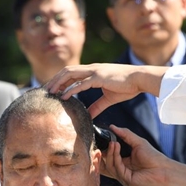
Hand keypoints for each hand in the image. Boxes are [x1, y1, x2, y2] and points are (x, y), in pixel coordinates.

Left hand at [45, 63, 164, 117]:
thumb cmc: (127, 87)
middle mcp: (91, 69)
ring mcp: (94, 72)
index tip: (52, 89)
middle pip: (67, 71)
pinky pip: (81, 83)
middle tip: (45, 90)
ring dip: (59, 82)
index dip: (60, 80)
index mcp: (93, 72)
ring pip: (70, 74)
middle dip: (55, 80)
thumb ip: (97, 106)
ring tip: (50, 92)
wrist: (140, 79)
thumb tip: (88, 116)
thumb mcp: (109, 98)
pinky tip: (63, 96)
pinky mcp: (99, 77)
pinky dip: (71, 90)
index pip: (71, 73)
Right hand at [100, 126, 173, 185]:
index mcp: (123, 164)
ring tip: (113, 142)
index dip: (102, 151)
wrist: (165, 169)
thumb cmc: (154, 158)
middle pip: (105, 164)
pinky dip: (115, 157)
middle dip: (101, 154)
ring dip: (110, 152)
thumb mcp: (137, 142)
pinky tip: (117, 148)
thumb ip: (124, 134)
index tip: (100, 140)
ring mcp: (122, 177)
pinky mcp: (126, 180)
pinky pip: (116, 168)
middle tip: (101, 143)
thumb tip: (112, 127)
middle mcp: (121, 171)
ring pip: (109, 166)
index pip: (107, 159)